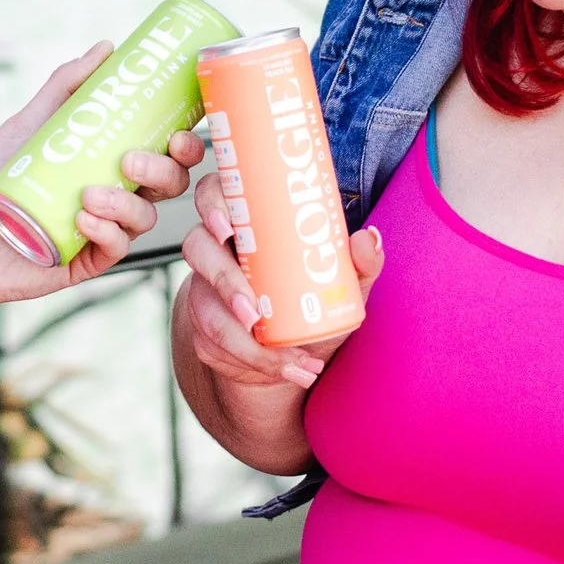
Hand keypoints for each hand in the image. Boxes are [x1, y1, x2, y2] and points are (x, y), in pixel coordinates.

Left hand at [0, 42, 206, 330]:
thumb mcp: (25, 127)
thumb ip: (63, 88)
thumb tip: (106, 47)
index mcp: (108, 167)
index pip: (164, 156)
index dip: (184, 146)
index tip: (180, 131)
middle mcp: (112, 199)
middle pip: (168, 187)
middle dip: (164, 172)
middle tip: (132, 161)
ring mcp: (100, 233)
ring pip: (144, 219)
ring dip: (127, 204)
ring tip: (91, 193)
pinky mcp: (83, 264)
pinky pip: (115, 250)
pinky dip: (107, 232)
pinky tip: (83, 217)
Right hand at [176, 166, 384, 393]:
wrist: (293, 354)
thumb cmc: (314, 302)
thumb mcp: (342, 284)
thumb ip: (359, 263)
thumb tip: (367, 238)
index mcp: (244, 223)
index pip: (213, 194)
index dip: (211, 204)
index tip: (228, 227)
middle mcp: (216, 252)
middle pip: (197, 248)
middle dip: (224, 282)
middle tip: (254, 312)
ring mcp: (204, 291)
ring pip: (206, 309)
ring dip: (244, 341)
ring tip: (287, 359)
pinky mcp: (202, 330)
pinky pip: (215, 345)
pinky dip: (254, 363)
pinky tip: (288, 370)